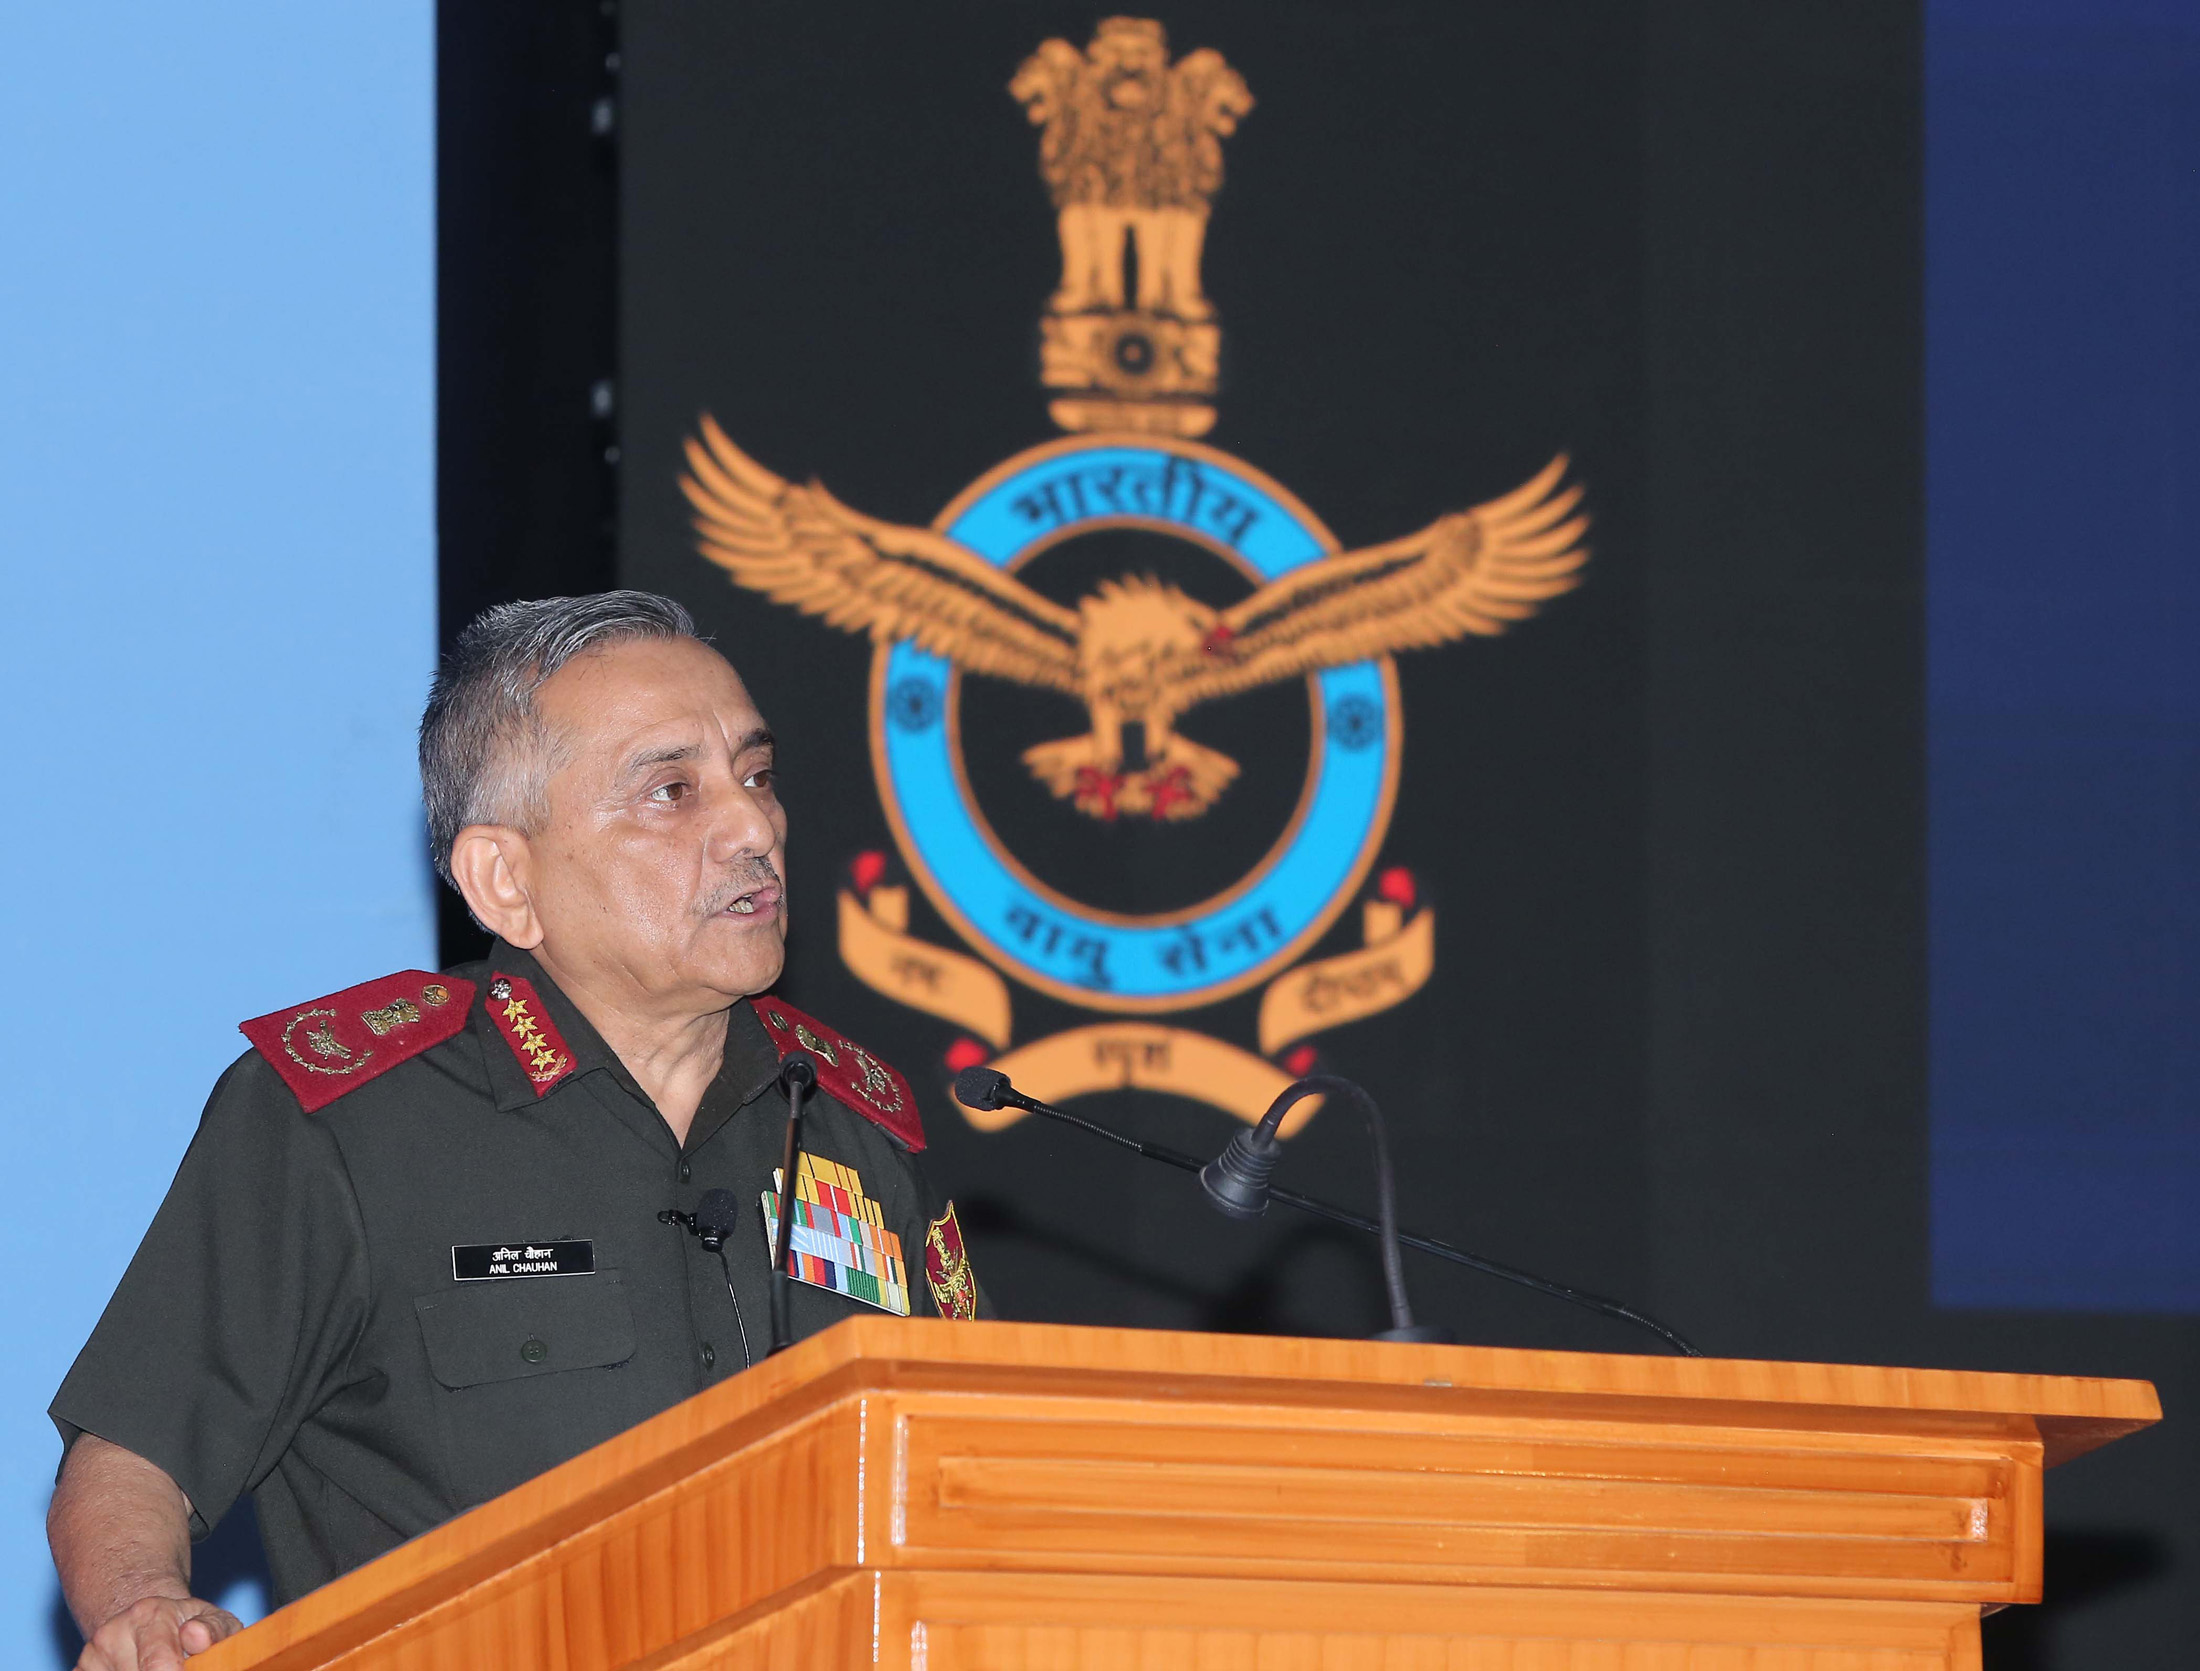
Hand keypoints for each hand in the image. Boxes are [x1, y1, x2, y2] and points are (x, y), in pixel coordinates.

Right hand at [75, 1594, 241, 1670]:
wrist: (149, 1619)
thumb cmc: (188, 1625)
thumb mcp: (213, 1620)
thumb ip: (213, 1630)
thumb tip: (194, 1636)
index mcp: (149, 1614)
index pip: (159, 1666)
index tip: (186, 1670)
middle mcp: (113, 1632)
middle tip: (179, 1665)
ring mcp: (92, 1654)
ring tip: (161, 1664)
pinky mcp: (80, 1669)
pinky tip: (137, 1667)